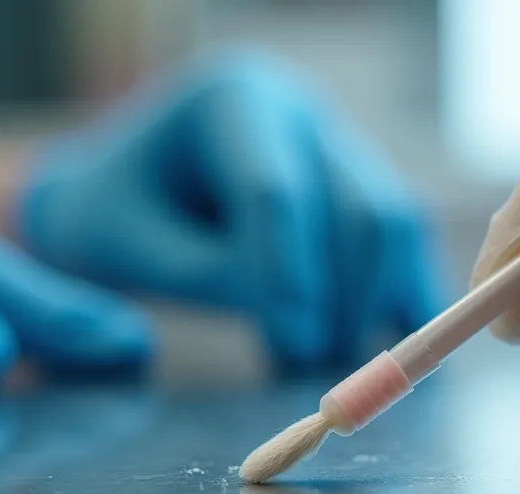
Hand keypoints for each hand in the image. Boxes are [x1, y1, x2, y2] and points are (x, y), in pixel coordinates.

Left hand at [15, 51, 447, 370]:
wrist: (121, 195)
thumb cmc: (112, 219)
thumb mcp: (135, 246)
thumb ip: (216, 278)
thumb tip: (305, 332)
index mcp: (230, 100)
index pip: (275, 192)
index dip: (290, 275)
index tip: (291, 345)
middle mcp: (302, 112)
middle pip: (361, 208)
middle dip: (343, 299)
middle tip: (304, 367)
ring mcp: (340, 147)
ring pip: (397, 226)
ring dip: (372, 306)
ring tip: (320, 363)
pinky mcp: (362, 189)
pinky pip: (406, 245)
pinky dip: (403, 301)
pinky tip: (381, 352)